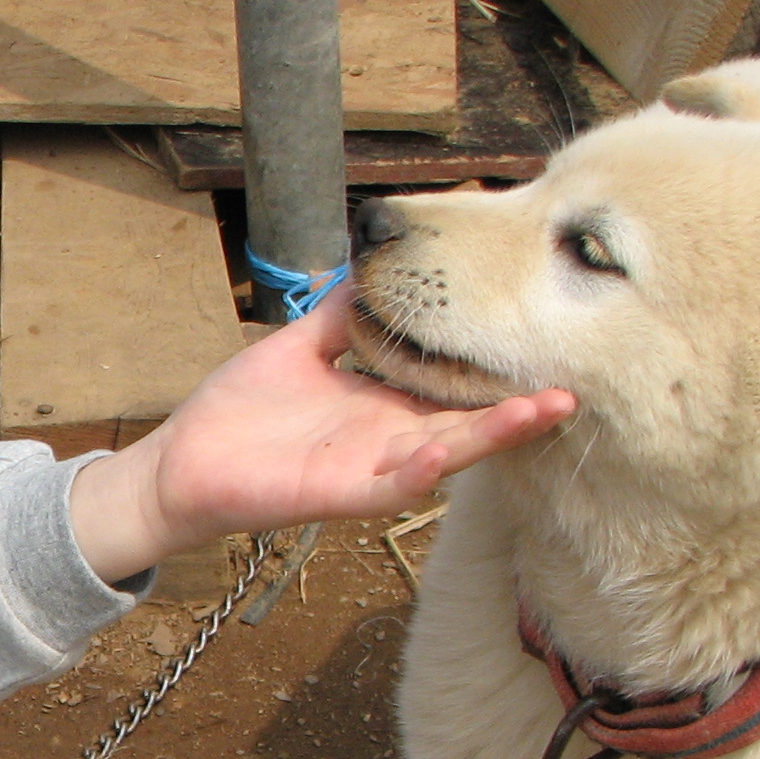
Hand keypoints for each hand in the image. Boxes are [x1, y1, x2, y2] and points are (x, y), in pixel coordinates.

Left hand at [66, 285, 573, 582]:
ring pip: (446, 454)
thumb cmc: (240, 411)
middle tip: (577, 381)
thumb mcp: (302, 346)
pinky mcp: (338, 495)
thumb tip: (376, 262)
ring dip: (494, 436)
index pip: (454, 384)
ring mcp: (369, 470)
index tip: (545, 333)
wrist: (182, 464)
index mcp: (384, 404)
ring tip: (546, 410)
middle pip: (469, 421)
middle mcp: (389, 439)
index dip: (497, 364)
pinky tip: (447, 452)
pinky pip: (389, 485)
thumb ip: (344, 312)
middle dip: (521, 405)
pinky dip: (421, 470)